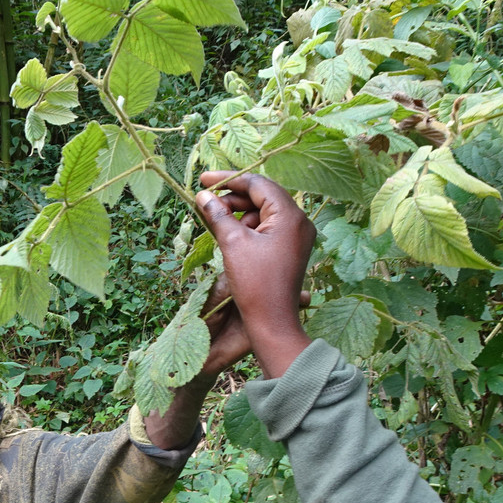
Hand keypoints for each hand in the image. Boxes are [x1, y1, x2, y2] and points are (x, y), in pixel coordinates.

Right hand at [195, 172, 315, 378]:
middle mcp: (299, 221)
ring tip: (214, 219)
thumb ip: (218, 215)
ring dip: (239, 212)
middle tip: (205, 201)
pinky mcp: (290, 249)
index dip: (228, 179)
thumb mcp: (233, 244)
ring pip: (264, 212)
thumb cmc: (255, 283)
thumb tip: (203, 195)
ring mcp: (297, 236)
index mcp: (290, 216)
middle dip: (232, 197)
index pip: (257, 184)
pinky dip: (248, 227)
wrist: (273, 323)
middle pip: (262, 196)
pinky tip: (228, 233)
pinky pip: (268, 227)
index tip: (203, 179)